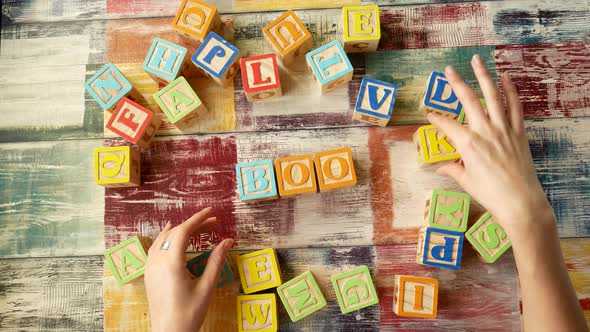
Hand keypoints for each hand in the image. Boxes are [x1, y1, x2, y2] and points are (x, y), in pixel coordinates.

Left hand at [144, 207, 233, 331]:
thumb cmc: (189, 313)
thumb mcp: (207, 287)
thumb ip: (216, 261)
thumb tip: (228, 241)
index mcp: (171, 263)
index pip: (184, 231)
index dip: (198, 219)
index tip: (211, 212)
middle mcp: (157, 261)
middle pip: (175, 233)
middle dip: (194, 225)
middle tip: (213, 224)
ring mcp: (150, 267)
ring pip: (163, 239)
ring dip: (180, 230)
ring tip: (197, 228)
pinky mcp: (149, 274)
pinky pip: (155, 248)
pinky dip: (165, 238)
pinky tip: (171, 236)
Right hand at [427, 54, 554, 239]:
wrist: (520, 202)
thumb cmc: (490, 194)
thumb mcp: (466, 182)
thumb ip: (453, 170)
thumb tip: (441, 168)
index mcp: (468, 144)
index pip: (447, 125)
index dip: (435, 119)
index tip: (428, 114)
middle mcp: (485, 131)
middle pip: (468, 100)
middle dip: (456, 83)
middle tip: (448, 69)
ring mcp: (503, 129)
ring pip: (492, 96)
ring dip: (484, 76)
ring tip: (477, 61)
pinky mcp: (518, 132)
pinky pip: (514, 106)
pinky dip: (510, 90)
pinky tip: (505, 77)